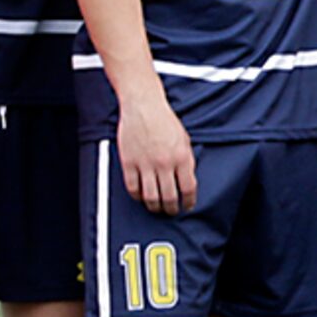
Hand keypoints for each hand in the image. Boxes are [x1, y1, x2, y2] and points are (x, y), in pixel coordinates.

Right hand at [117, 96, 197, 215]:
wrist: (144, 105)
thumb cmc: (165, 121)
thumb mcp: (184, 140)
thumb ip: (186, 161)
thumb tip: (187, 182)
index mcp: (181, 157)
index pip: (188, 189)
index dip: (188, 202)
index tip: (187, 206)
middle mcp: (164, 163)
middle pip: (169, 197)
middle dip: (171, 208)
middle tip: (171, 211)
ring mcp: (145, 163)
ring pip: (150, 197)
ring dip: (155, 207)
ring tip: (157, 208)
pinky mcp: (129, 162)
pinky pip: (133, 187)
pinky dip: (137, 196)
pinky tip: (141, 196)